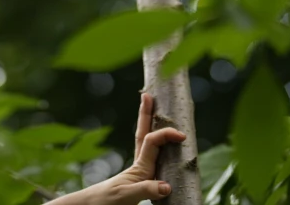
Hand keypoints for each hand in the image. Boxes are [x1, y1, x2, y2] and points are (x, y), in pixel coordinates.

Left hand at [57, 93, 185, 203]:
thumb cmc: (107, 202)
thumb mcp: (126, 196)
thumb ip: (145, 189)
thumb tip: (167, 186)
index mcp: (139, 166)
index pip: (153, 141)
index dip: (166, 134)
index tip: (181, 136)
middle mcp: (140, 166)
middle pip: (144, 134)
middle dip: (146, 115)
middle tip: (148, 96)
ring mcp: (140, 174)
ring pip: (147, 145)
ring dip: (151, 128)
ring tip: (155, 113)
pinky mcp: (141, 184)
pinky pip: (151, 161)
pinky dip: (156, 150)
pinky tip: (161, 149)